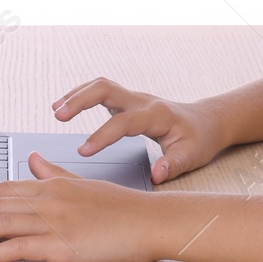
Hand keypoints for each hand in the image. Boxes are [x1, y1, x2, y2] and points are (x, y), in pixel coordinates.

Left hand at [0, 153, 163, 261]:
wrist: (151, 221)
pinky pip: (21, 247)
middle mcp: (49, 199)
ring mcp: (55, 222)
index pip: (4, 189)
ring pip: (1, 224)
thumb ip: (55, 172)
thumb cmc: (123, 208)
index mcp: (53, 185)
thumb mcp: (84, 183)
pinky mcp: (63, 244)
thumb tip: (35, 158)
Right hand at [53, 77, 227, 183]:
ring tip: (55, 110)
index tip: (83, 151)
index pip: (124, 122)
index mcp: (157, 115)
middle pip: (107, 89)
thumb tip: (156, 176)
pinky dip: (81, 95)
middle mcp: (143, 101)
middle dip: (81, 100)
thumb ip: (173, 165)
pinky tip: (65, 106)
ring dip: (77, 94)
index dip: (102, 136)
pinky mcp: (128, 102)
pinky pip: (101, 91)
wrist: (206, 122)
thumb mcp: (192, 156)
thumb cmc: (199, 139)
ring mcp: (134, 99)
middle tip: (59, 115)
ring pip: (101, 85)